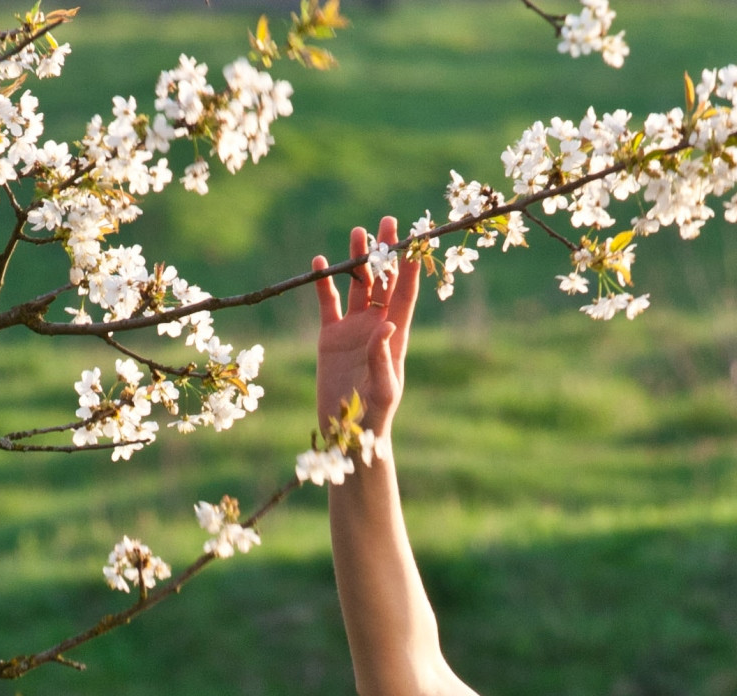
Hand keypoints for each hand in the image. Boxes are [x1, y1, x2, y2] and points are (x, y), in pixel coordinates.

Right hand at [312, 214, 418, 438]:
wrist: (347, 433)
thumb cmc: (373, 418)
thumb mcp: (382, 391)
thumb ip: (384, 359)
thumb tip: (387, 326)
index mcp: (395, 336)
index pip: (405, 294)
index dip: (410, 268)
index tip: (415, 240)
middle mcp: (376, 326)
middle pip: (384, 281)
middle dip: (386, 252)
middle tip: (388, 222)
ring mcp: (353, 330)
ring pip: (358, 286)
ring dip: (357, 260)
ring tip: (357, 233)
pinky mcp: (330, 337)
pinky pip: (328, 303)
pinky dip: (324, 283)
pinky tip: (321, 261)